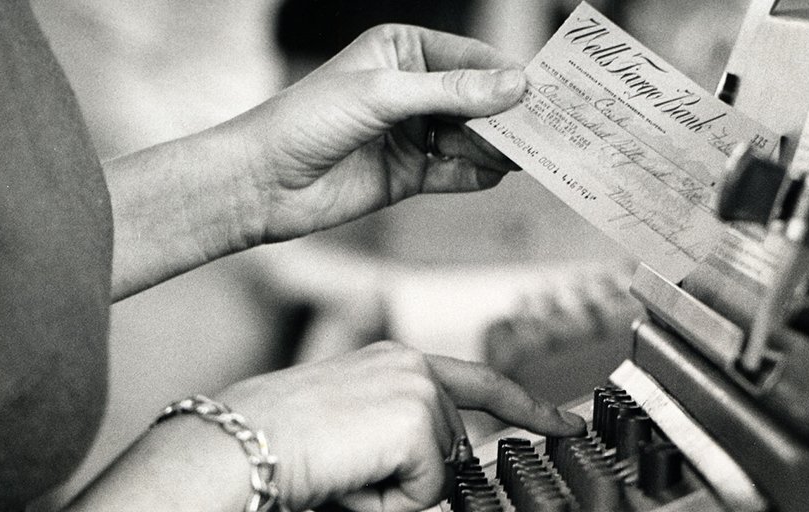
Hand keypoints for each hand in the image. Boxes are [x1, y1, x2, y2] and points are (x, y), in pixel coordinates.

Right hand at [219, 341, 585, 511]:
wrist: (236, 444)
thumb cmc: (277, 440)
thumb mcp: (352, 427)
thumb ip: (402, 434)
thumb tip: (441, 471)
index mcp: (395, 362)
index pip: (479, 383)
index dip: (529, 407)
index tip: (565, 425)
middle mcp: (411, 365)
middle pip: (453, 448)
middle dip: (411, 477)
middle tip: (347, 468)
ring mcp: (416, 389)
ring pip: (440, 473)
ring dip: (394, 491)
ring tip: (343, 469)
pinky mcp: (414, 418)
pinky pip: (427, 490)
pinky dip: (389, 502)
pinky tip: (350, 478)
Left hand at [224, 24, 525, 241]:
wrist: (263, 182)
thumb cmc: (308, 120)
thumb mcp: (383, 95)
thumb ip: (451, 92)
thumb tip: (514, 85)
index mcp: (403, 50)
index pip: (470, 58)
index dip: (507, 75)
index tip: (543, 93)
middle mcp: (411, 89)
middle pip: (477, 100)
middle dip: (507, 115)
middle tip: (546, 130)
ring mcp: (411, 133)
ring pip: (471, 137)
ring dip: (495, 147)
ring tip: (521, 156)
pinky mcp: (408, 174)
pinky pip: (455, 173)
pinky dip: (476, 173)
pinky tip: (494, 174)